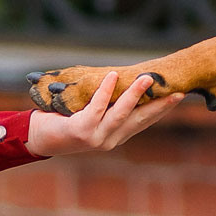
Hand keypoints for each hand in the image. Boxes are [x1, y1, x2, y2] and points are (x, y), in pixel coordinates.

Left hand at [23, 71, 184, 157]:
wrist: (37, 137)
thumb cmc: (64, 122)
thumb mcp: (91, 116)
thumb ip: (108, 106)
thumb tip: (123, 80)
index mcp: (115, 137)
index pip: (143, 122)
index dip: (161, 110)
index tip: (178, 96)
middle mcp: (109, 140)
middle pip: (139, 120)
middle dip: (159, 105)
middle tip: (177, 92)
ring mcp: (96, 138)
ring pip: (121, 114)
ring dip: (135, 95)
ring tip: (147, 78)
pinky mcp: (81, 131)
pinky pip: (97, 107)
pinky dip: (105, 91)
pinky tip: (113, 76)